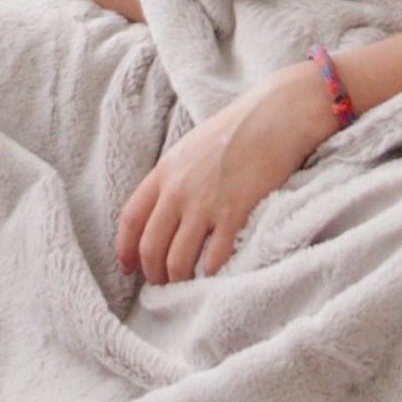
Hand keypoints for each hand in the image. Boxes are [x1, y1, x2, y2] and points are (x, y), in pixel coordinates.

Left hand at [115, 62, 338, 284]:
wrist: (275, 115)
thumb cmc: (238, 127)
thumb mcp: (192, 146)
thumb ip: (175, 176)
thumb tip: (166, 207)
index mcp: (165, 170)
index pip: (131, 219)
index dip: (125, 249)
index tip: (129, 266)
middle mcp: (178, 190)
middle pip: (151, 247)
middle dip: (153, 273)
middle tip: (162, 284)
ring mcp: (205, 203)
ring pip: (178, 260)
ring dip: (178, 281)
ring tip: (186, 286)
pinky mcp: (234, 213)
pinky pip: (213, 258)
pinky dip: (210, 275)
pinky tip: (214, 277)